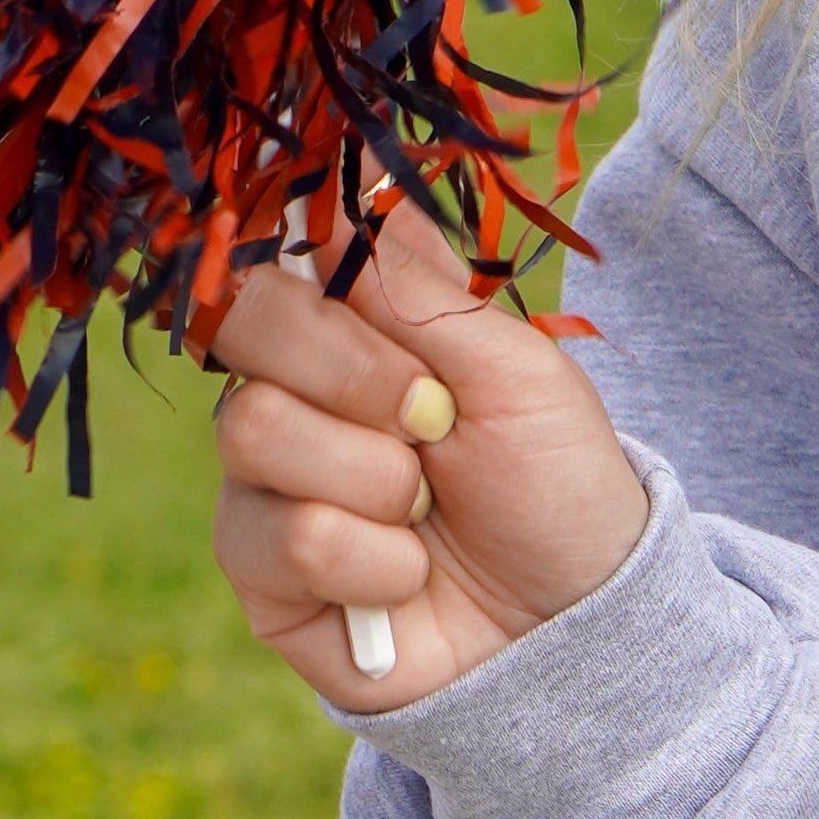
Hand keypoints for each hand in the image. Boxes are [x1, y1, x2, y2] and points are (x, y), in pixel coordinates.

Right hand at [205, 197, 648, 715]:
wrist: (574, 621)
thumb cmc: (553, 484)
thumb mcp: (518, 372)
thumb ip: (426, 294)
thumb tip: (358, 196)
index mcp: (346, 336)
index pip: (273, 266)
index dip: (321, 290)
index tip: (400, 330)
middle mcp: (288, 399)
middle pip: (244, 333)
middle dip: (358, 376)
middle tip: (436, 422)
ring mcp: (262, 487)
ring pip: (254, 431)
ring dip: (377, 476)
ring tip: (427, 510)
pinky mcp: (259, 576)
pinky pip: (285, 538)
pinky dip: (377, 559)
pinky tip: (409, 577)